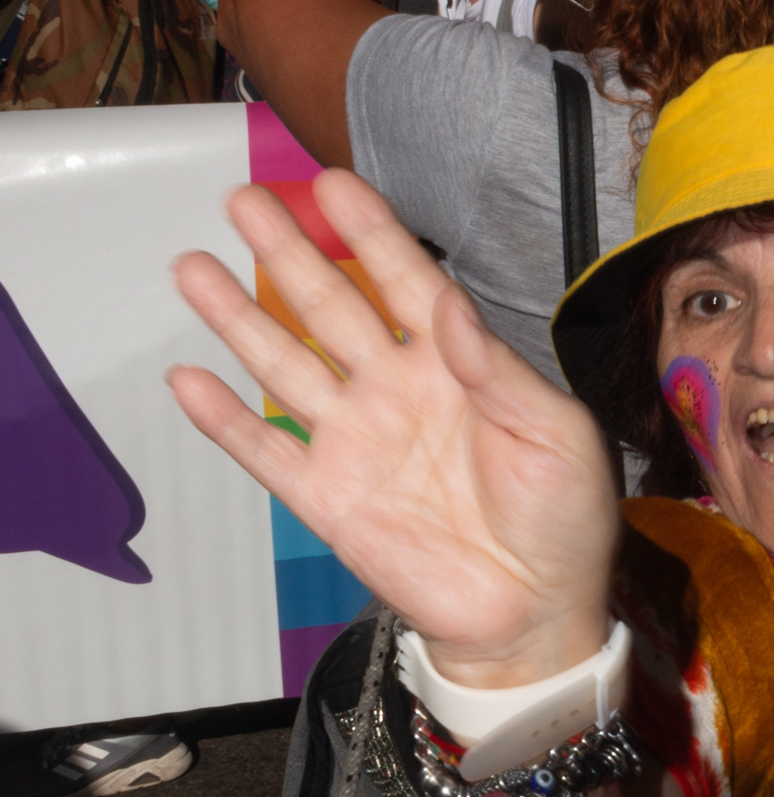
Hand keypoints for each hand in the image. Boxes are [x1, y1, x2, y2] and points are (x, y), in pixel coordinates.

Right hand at [168, 170, 619, 684]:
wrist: (536, 613)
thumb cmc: (564, 518)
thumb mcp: (555, 431)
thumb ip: (496, 367)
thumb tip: (447, 300)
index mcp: (456, 364)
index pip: (404, 280)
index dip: (369, 232)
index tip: (331, 183)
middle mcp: (396, 390)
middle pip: (328, 306)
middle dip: (285, 252)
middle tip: (243, 199)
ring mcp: (357, 441)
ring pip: (284, 364)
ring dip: (237, 317)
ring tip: (192, 267)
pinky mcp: (328, 498)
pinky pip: (266, 451)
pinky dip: (225, 418)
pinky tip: (187, 377)